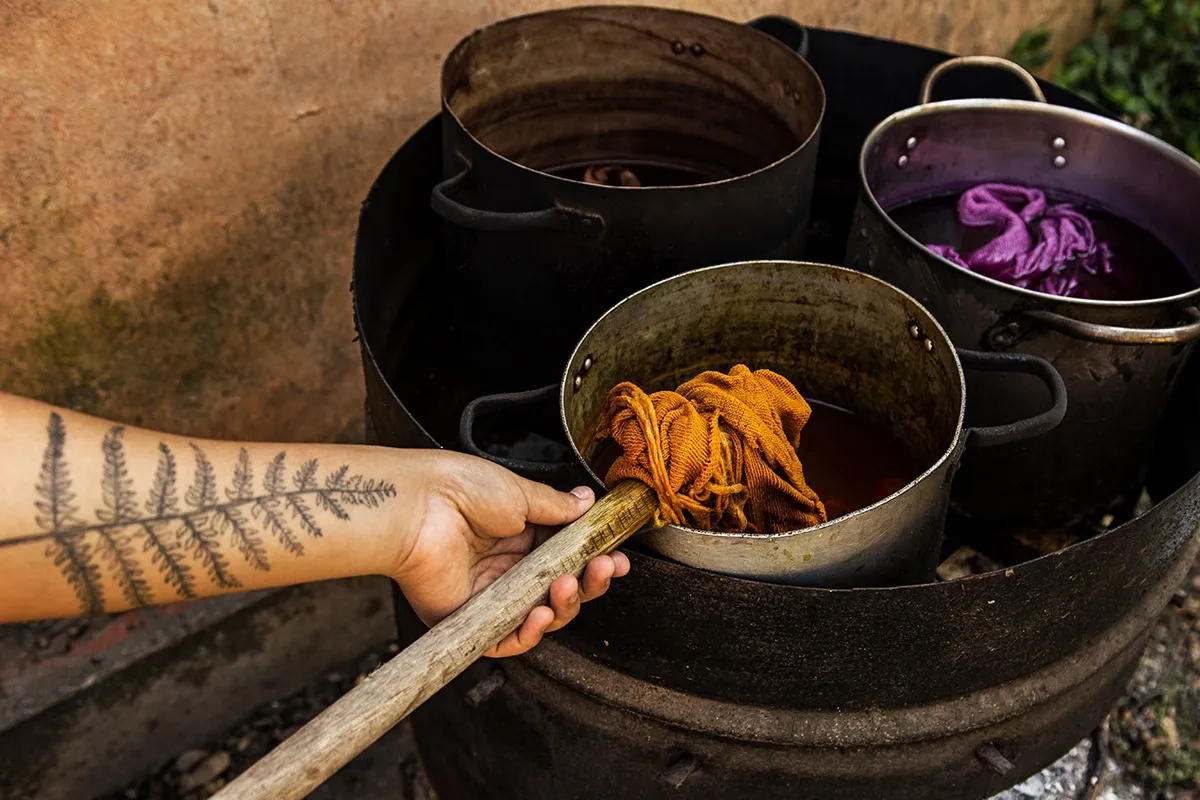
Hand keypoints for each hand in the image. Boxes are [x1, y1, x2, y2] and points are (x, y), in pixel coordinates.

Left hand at [391, 452, 630, 657]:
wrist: (417, 506)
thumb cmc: (458, 489)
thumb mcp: (519, 492)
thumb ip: (556, 507)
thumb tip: (586, 502)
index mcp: (520, 534)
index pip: (568, 556)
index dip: (595, 558)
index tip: (618, 556)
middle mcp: (508, 567)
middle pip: (562, 589)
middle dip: (590, 582)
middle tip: (606, 568)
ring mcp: (491, 595)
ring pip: (542, 616)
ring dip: (564, 604)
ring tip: (567, 585)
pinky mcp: (470, 620)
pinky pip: (507, 639)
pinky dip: (530, 632)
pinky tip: (543, 614)